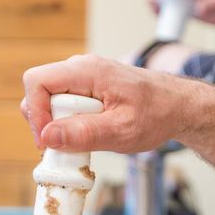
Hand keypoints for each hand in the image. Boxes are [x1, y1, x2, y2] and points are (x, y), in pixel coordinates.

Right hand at [21, 55, 188, 153]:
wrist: (178, 107)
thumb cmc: (157, 114)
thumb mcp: (122, 130)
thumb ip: (85, 133)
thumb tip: (48, 136)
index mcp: (88, 71)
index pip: (37, 81)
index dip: (35, 112)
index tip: (47, 141)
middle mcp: (82, 69)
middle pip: (39, 91)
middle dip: (45, 121)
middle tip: (64, 146)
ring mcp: (84, 78)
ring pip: (50, 100)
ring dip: (57, 125)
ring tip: (81, 142)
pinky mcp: (88, 90)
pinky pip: (64, 105)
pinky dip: (69, 124)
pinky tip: (88, 136)